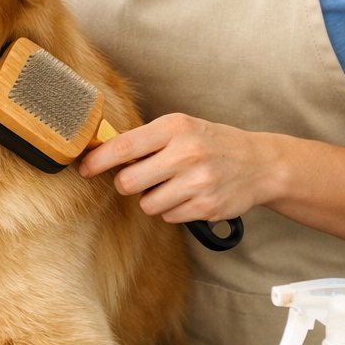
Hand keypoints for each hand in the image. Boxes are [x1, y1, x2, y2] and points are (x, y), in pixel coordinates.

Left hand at [78, 113, 276, 224]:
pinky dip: (172, 210)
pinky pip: (169, 217)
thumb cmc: (211, 143)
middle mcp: (187, 153)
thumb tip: (102, 152)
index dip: (98, 160)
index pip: (124, 146)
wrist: (260, 164)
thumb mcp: (182, 128)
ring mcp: (198, 182)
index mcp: (176, 128)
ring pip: (148, 204)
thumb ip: (146, 139)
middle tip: (140, 178)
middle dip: (127, 184)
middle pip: (128, 182)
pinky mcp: (206, 207)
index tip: (84, 168)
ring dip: (152, 199)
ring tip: (173, 185)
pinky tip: (188, 196)